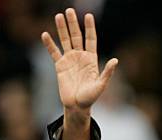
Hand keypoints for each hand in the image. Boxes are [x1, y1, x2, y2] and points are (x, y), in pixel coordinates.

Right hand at [41, 8, 117, 139]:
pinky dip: (49, 44)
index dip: (90, 27)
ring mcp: (69, 60)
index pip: (90, 39)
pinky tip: (45, 34)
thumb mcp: (101, 85)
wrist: (77, 106)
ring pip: (65, 41)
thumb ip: (107, 72)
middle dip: (73, 23)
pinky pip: (54, 53)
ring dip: (62, 29)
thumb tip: (115, 60)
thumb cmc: (90, 97)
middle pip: (76, 36)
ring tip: (58, 16)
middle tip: (69, 10)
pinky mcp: (59, 66)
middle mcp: (80, 56)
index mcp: (91, 59)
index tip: (88, 15)